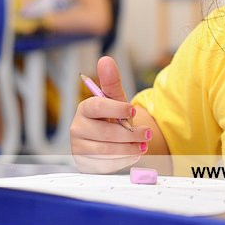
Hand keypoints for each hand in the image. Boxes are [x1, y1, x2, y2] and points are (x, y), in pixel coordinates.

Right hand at [70, 56, 150, 172]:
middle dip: (130, 134)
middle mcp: (78, 128)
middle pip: (105, 132)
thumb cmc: (113, 118)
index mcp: (85, 109)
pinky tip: (133, 154)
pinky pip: (105, 164)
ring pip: (106, 150)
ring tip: (143, 145)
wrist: (111, 140)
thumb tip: (106, 59)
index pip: (97, 106)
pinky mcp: (85, 163)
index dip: (117, 109)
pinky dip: (123, 160)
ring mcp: (79, 147)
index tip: (133, 111)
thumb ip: (112, 82)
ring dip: (128, 148)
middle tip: (147, 133)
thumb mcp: (116, 100)